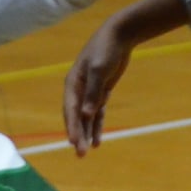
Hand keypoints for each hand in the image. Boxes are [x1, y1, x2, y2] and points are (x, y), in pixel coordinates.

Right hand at [63, 17, 134, 155]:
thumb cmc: (106, 49)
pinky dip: (96, 127)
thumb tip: (87, 114)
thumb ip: (93, 92)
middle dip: (77, 135)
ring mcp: (89, 92)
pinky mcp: (101, 93)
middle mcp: (78, 90)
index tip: (73, 142)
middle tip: (80, 154)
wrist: (119, 35)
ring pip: (86, 118)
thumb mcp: (100, 69)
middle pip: (76, 117)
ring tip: (86, 153)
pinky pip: (97, 114)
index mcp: (73, 83)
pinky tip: (97, 141)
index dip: (72, 127)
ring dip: (86, 134)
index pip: (71, 110)